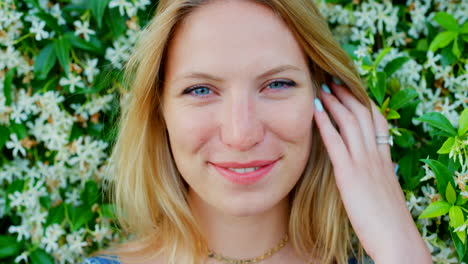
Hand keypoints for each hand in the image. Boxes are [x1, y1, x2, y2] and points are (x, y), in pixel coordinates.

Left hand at [312, 80, 431, 263]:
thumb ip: (374, 174)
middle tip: (332, 80)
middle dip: (347, 94)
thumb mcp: (383, 190)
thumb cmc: (387, 219)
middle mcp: (375, 154)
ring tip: (321, 87)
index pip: (376, 120)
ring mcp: (364, 162)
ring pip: (349, 122)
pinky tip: (314, 109)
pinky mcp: (350, 174)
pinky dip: (325, 122)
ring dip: (334, 102)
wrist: (395, 237)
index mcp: (384, 157)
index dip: (363, 101)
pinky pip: (336, 141)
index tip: (351, 89)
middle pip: (362, 114)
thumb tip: (366, 167)